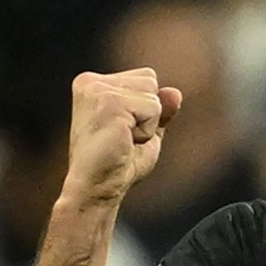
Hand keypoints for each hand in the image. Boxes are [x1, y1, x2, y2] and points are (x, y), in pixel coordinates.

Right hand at [62, 68, 181, 206]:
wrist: (97, 188)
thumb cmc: (118, 162)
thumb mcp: (146, 129)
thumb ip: (160, 108)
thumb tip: (175, 92)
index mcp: (92, 83)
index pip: (146, 77)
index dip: (146, 108)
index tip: (124, 129)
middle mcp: (90, 82)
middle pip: (151, 80)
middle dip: (148, 112)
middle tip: (124, 136)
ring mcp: (97, 91)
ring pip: (153, 95)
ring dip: (148, 123)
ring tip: (123, 139)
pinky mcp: (108, 103)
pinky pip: (152, 109)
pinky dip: (146, 130)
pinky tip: (124, 141)